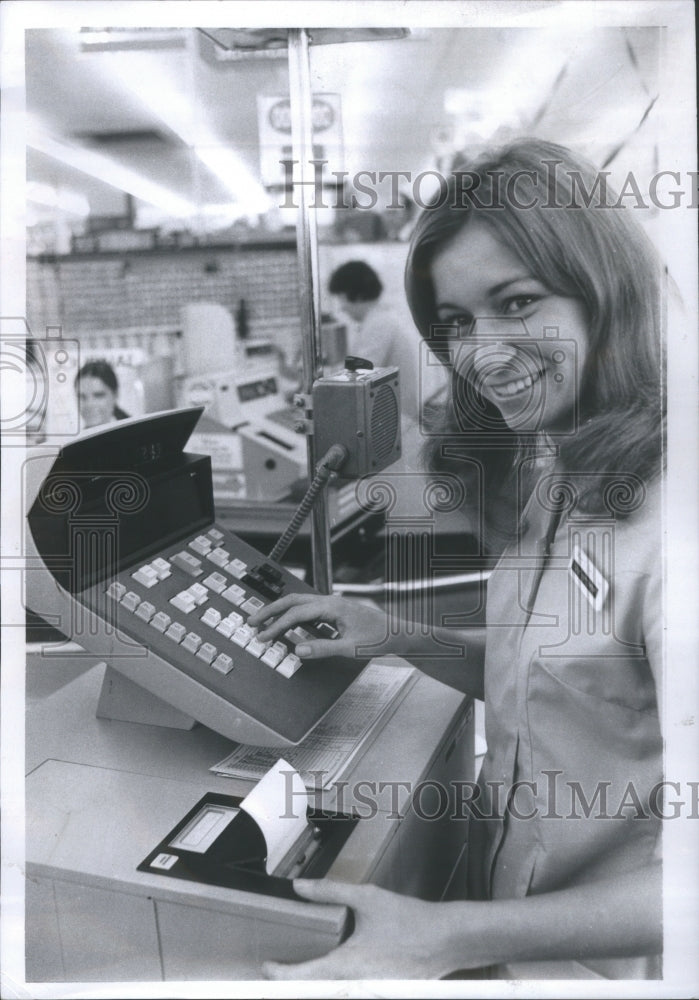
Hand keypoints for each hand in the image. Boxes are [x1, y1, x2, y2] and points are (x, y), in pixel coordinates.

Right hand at [247, 593, 388, 659]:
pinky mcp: (335, 611)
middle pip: (293, 601)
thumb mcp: (349, 648)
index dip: (276, 626)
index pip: (296, 614)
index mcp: (332, 607)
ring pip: (300, 604)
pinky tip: (289, 627)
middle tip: (252, 621)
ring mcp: (332, 605)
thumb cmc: (378, 639)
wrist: (398, 634)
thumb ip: (322, 649)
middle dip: (271, 611)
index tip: (262, 636)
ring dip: (281, 612)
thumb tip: (297, 650)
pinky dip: (293, 616)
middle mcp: (330, 601)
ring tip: (264, 623)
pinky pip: (308, 610)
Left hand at [263, 879, 466, 979]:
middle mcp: (355, 987)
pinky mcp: (382, 993)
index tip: (267, 966)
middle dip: (297, 980)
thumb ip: (330, 892)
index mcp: (345, 967)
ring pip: (333, 994)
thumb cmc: (410, 921)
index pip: (301, 978)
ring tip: (309, 966)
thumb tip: (301, 887)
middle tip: (285, 964)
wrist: (447, 940)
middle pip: (314, 992)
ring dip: (319, 983)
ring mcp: (370, 994)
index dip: (279, 973)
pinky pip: (352, 993)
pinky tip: (341, 968)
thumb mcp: (367, 898)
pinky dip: (339, 984)